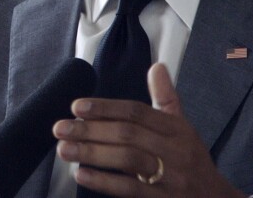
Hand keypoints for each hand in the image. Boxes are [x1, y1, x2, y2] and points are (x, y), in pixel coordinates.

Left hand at [52, 63, 245, 196]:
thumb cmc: (192, 160)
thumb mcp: (183, 127)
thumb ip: (166, 98)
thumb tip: (157, 66)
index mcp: (176, 129)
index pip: (136, 112)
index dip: (105, 108)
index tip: (77, 107)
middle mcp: (174, 150)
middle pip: (128, 134)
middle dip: (90, 130)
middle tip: (60, 127)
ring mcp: (170, 177)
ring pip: (128, 160)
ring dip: (92, 153)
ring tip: (64, 149)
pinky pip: (131, 190)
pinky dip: (104, 182)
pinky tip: (82, 174)